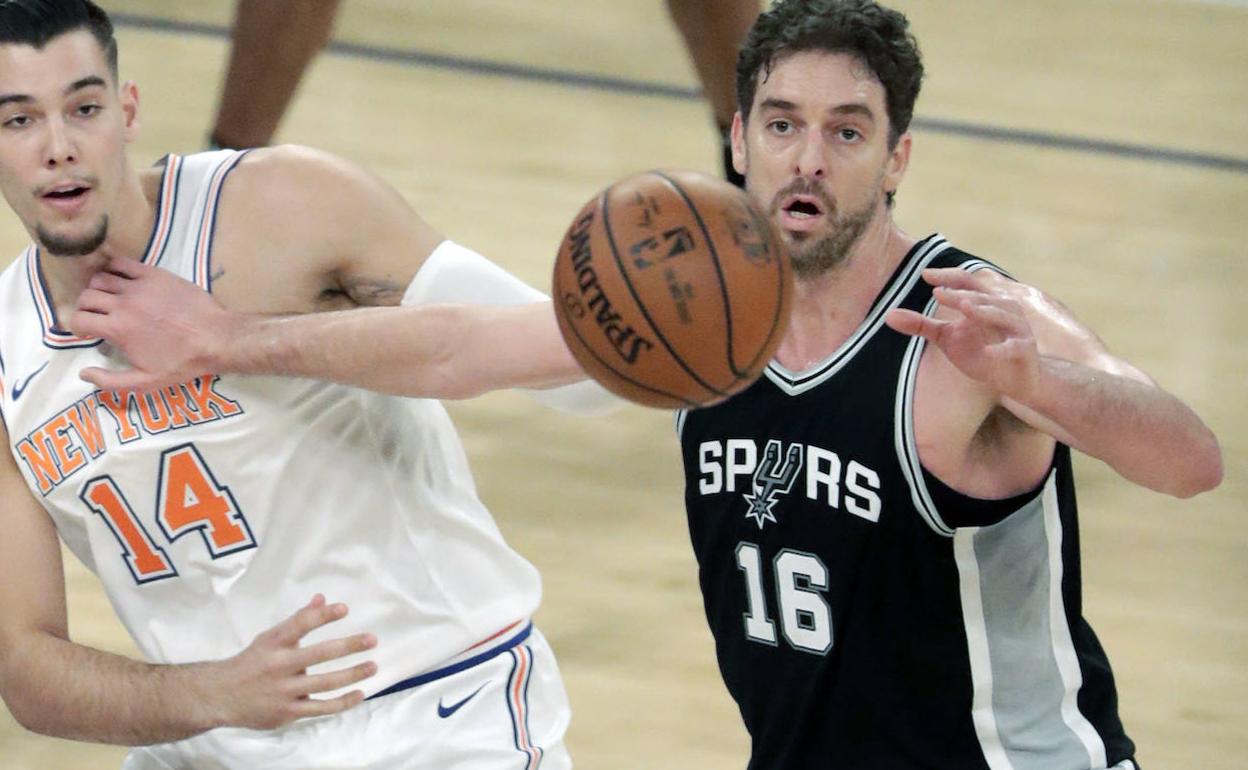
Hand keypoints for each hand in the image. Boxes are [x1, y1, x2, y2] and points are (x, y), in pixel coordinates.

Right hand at [69, 257, 240, 391]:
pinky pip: (123, 264)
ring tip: (108, 299)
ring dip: (98, 288)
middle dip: (85, 308)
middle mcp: (123, 304)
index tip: (87, 332)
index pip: (78, 320)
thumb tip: (83, 372)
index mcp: (118, 329)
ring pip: (101, 278)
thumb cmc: (183, 362)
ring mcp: (139, 286)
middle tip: (97, 316)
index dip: (77, 327)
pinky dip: (113, 268)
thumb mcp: (147, 382)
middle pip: (86, 297)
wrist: (216, 338)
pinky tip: (120, 279)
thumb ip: (111, 381)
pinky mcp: (155, 274)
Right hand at [205, 594, 377, 730]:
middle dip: (348, 646)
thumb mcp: (271, 637)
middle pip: (318, 654)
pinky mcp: (287, 712)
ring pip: (324, 683)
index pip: (300, 624)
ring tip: (372, 666)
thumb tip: (323, 598)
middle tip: (371, 639)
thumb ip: (299, 619)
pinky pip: (320, 708)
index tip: (344, 608)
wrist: (220, 696)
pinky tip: (359, 693)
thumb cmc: (252, 662)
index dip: (322, 616)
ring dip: (352, 674)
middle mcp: (279, 666)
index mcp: (274, 643)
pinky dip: (342, 702)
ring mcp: (284, 691)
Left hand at [885, 268, 1040, 399]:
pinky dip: (1002, 349)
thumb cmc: (981, 351)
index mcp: (983, 302)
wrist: (1016, 378)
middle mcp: (1002, 308)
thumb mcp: (947, 338)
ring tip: (963, 308)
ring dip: (982, 310)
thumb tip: (888, 315)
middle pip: (981, 295)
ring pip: (1001, 313)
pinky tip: (988, 353)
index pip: (965, 281)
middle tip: (938, 293)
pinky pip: (1014, 347)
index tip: (924, 275)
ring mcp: (1016, 328)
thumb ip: (921, 325)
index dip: (947, 276)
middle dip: (960, 294)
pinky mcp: (1024, 349)